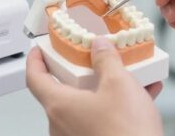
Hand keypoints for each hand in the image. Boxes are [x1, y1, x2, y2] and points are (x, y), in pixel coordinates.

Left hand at [26, 37, 162, 135]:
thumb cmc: (125, 134)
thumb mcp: (119, 84)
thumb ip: (107, 60)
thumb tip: (100, 47)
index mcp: (59, 106)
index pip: (34, 78)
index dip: (34, 60)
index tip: (38, 50)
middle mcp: (62, 125)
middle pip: (62, 90)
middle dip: (80, 72)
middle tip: (90, 58)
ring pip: (86, 105)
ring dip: (104, 89)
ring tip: (126, 76)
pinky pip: (101, 119)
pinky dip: (116, 106)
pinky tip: (140, 96)